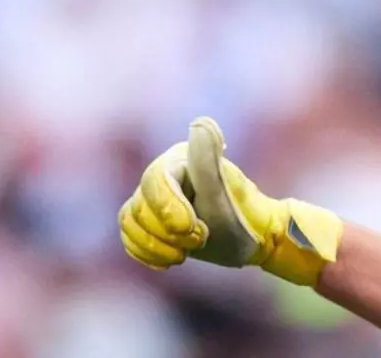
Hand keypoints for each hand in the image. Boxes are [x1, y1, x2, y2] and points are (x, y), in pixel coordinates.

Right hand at [119, 117, 343, 286]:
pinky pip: (128, 236)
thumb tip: (200, 122)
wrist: (251, 240)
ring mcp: (152, 199)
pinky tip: (171, 259)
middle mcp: (162, 175)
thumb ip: (205, 161)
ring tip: (188, 252)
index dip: (168, 208)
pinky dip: (146, 252)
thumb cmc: (240, 216)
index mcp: (178, 159)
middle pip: (140, 206)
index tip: (193, 228)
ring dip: (157, 245)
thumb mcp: (221, 192)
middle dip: (167, 232)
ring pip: (130, 222)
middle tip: (200, 240)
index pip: (154, 180)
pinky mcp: (148, 221)